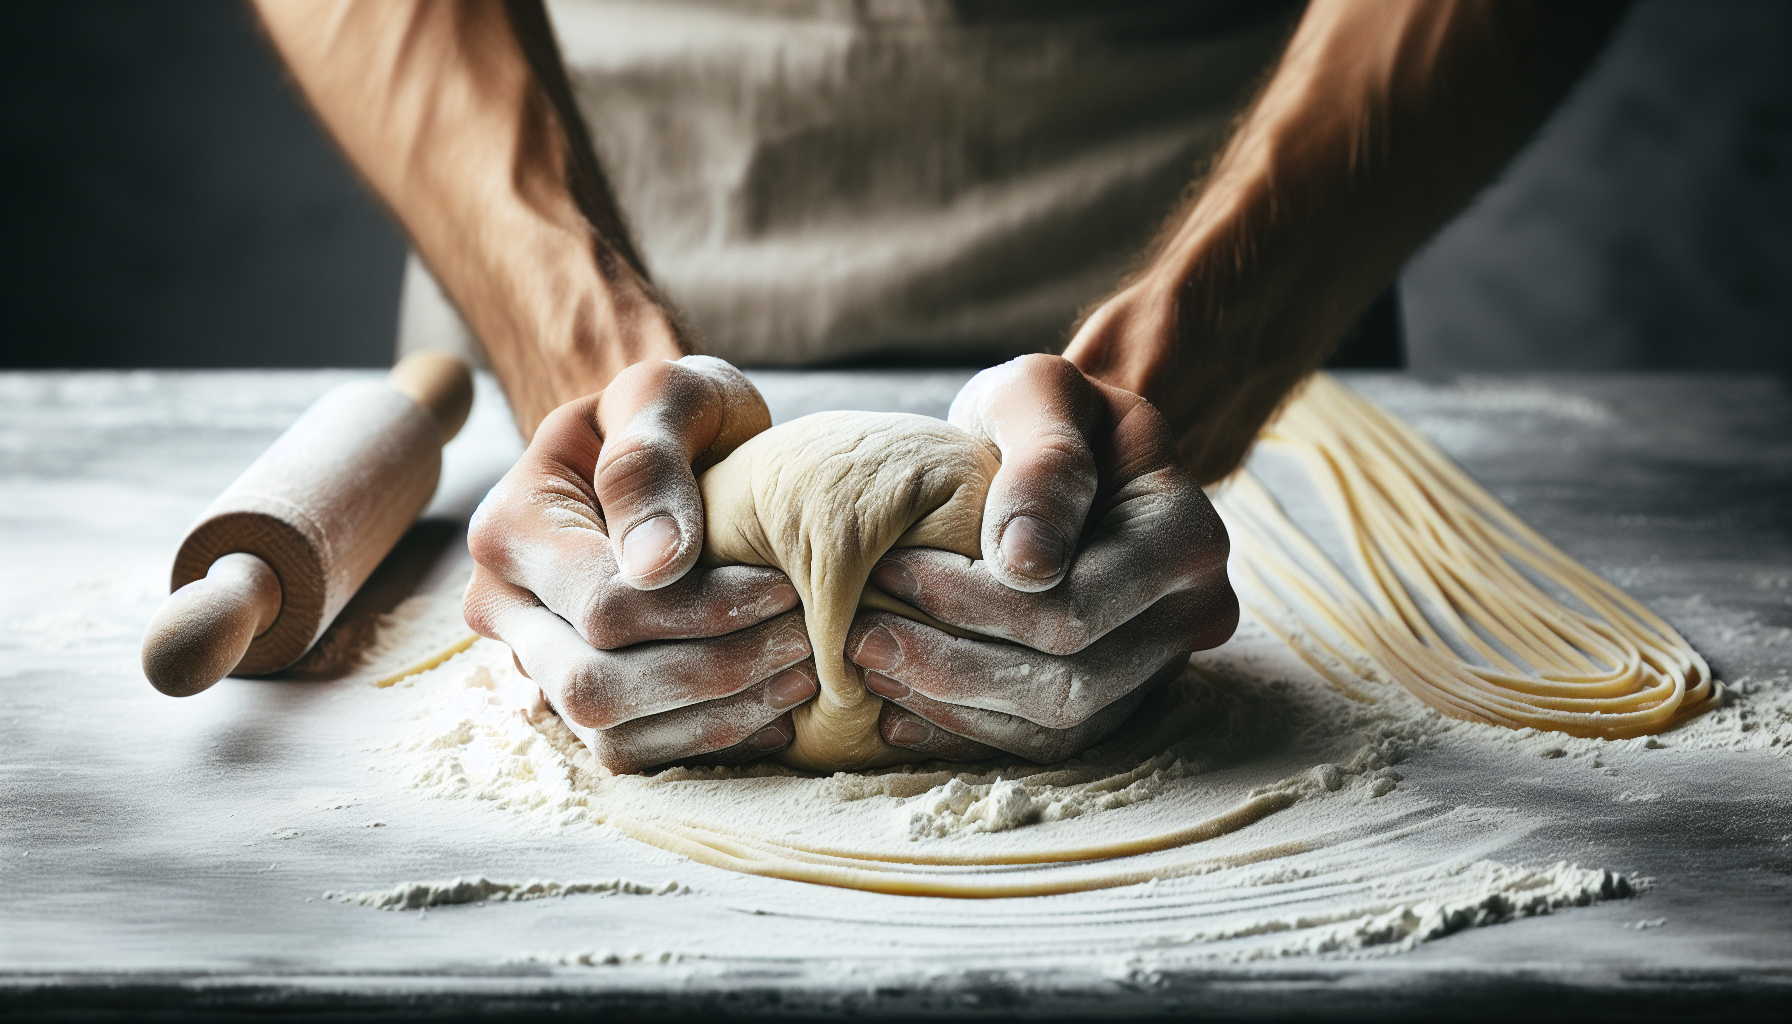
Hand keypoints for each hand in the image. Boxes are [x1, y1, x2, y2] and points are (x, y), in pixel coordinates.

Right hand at [464, 356, 820, 772]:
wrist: (670, 451)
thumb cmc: (672, 416)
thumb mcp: (666, 396)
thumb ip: (652, 459)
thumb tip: (655, 564)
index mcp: (510, 532)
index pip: (602, 608)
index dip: (703, 610)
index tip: (783, 586)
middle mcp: (506, 610)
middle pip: (595, 689)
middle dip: (714, 671)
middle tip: (804, 639)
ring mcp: (538, 665)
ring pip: (613, 737)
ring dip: (720, 716)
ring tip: (802, 672)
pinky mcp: (583, 704)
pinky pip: (637, 755)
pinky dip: (715, 742)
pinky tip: (777, 707)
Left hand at [848, 354, 1236, 762]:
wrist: (1063, 446)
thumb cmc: (1043, 411)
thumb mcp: (1040, 394)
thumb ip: (1043, 462)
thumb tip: (1028, 562)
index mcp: (1186, 535)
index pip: (1075, 606)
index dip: (972, 602)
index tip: (888, 568)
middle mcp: (1192, 611)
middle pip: (1071, 680)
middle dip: (952, 664)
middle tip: (860, 634)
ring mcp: (1161, 663)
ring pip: (1059, 724)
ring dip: (954, 706)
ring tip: (871, 666)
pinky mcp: (1121, 694)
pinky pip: (1050, 743)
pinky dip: (970, 732)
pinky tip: (902, 710)